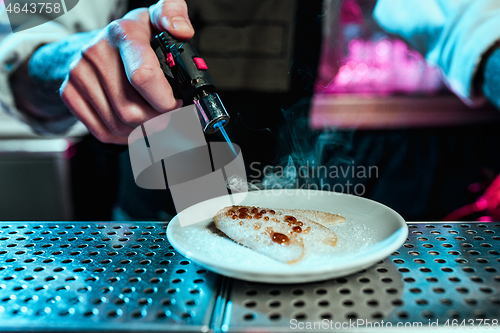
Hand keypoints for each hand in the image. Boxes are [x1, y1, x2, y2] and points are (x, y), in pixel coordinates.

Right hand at [60, 0, 193, 143]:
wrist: (98, 42)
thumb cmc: (134, 35)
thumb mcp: (156, 17)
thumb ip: (173, 15)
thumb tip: (183, 31)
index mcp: (123, 34)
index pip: (143, 76)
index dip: (165, 101)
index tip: (177, 104)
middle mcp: (97, 53)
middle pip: (131, 110)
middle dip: (158, 121)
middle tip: (169, 116)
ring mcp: (79, 74)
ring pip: (118, 124)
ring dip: (143, 131)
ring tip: (154, 120)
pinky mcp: (69, 93)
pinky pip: (101, 131)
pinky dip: (124, 137)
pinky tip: (135, 126)